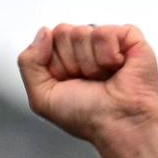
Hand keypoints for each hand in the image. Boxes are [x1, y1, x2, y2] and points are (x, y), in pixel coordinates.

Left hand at [18, 24, 157, 157]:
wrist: (118, 126)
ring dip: (90, 64)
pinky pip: (105, 33)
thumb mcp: (42, 98)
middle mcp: (86, 47)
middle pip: (64, 32)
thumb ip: (28, 63)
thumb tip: (43, 32)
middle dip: (72, 62)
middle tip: (88, 81)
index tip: (70, 83)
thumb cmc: (87, 117)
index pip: (48, 39)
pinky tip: (117, 69)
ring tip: (104, 78)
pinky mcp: (129, 38)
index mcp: (66, 58)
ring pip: (83, 32)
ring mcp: (108, 41)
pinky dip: (108, 56)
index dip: (56, 64)